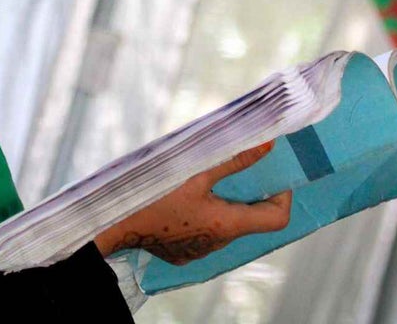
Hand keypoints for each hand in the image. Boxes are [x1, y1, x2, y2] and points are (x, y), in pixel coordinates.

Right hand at [92, 142, 291, 264]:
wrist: (114, 225)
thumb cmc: (155, 197)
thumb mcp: (196, 172)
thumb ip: (235, 158)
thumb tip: (268, 144)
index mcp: (227, 224)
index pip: (278, 219)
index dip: (282, 195)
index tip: (270, 175)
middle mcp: (219, 243)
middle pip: (251, 220)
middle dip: (249, 192)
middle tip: (235, 169)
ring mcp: (200, 251)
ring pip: (226, 225)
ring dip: (223, 203)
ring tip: (204, 180)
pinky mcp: (183, 252)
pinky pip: (205, 233)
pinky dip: (204, 215)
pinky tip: (183, 200)